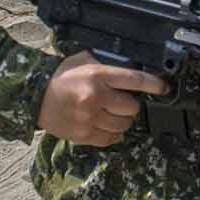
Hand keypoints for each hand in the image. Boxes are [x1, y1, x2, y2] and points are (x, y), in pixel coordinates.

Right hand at [36, 52, 170, 145]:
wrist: (35, 97)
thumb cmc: (61, 77)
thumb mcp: (83, 60)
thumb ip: (106, 64)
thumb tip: (131, 69)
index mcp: (97, 76)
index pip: (135, 80)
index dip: (154, 85)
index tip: (164, 88)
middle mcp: (96, 98)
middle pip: (132, 107)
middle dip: (131, 104)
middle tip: (122, 100)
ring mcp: (90, 119)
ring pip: (124, 125)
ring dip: (123, 120)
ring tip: (112, 113)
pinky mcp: (84, 135)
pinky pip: (111, 139)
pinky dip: (113, 133)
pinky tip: (106, 125)